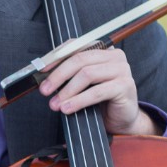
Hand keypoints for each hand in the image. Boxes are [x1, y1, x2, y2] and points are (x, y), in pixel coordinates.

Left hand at [38, 45, 160, 136]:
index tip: (41, 70)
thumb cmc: (101, 101)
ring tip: (55, 104)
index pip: (76, 46)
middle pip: (80, 60)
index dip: (56, 57)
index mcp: (103, 50)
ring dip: (67, 90)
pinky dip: (79, 101)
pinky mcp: (125, 86)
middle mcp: (114, 56)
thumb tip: (44, 76)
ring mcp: (122, 70)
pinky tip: (68, 108)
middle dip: (58, 75)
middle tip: (45, 90)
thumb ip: (69, 76)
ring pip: (87, 74)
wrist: (121, 120)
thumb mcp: (82, 85)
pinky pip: (97, 92)